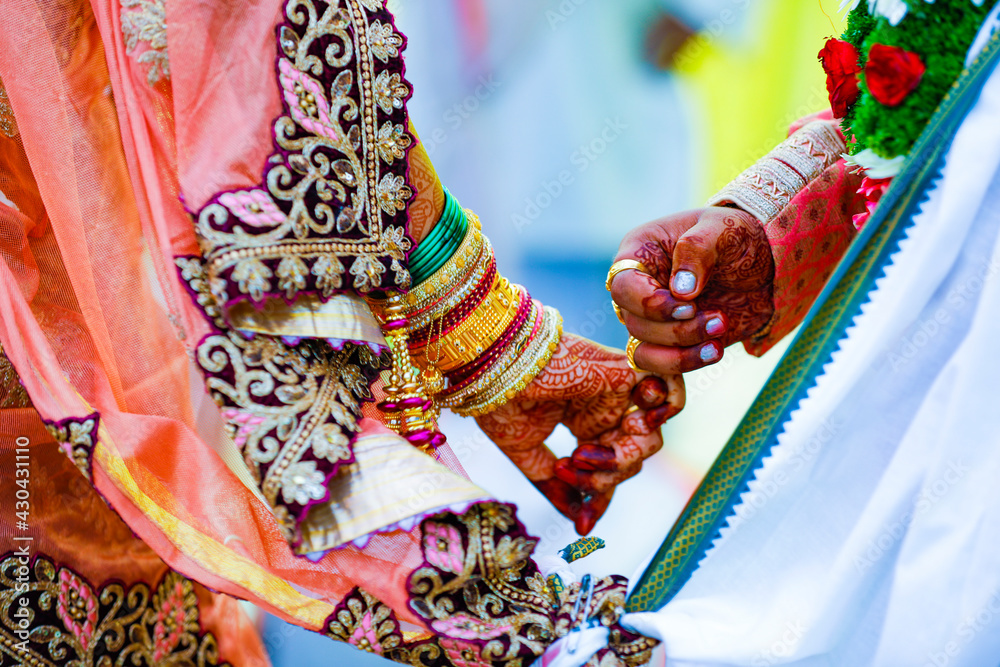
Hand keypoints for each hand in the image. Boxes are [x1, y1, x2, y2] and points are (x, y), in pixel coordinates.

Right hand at [475, 333, 683, 534]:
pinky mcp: (626, 372)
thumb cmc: (502, 400)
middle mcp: (604, 409)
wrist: (494, 368)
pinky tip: (631, 423)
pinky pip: (670, 393)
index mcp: (582, 423)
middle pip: (629, 461)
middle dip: (602, 480)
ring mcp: (617, 392)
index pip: (606, 471)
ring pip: (648, 440)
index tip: (582, 528)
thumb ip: (553, 484)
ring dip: (619, 460)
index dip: (598, 500)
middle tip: (567, 472)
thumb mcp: (526, 453)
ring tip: (581, 454)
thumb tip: (576, 517)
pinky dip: (665, 409)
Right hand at [610, 207, 774, 374]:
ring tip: (718, 339)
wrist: (766, 263)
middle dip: (677, 330)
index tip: (688, 305)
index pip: (622, 285)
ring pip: (645, 351)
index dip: (649, 303)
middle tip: (719, 318)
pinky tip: (715, 351)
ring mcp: (654, 319)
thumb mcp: (722, 229)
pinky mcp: (673, 341)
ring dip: (681, 353)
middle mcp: (640, 289)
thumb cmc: (737, 235)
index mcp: (640, 254)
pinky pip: (662, 365)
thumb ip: (697, 249)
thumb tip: (680, 291)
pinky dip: (685, 364)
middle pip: (634, 323)